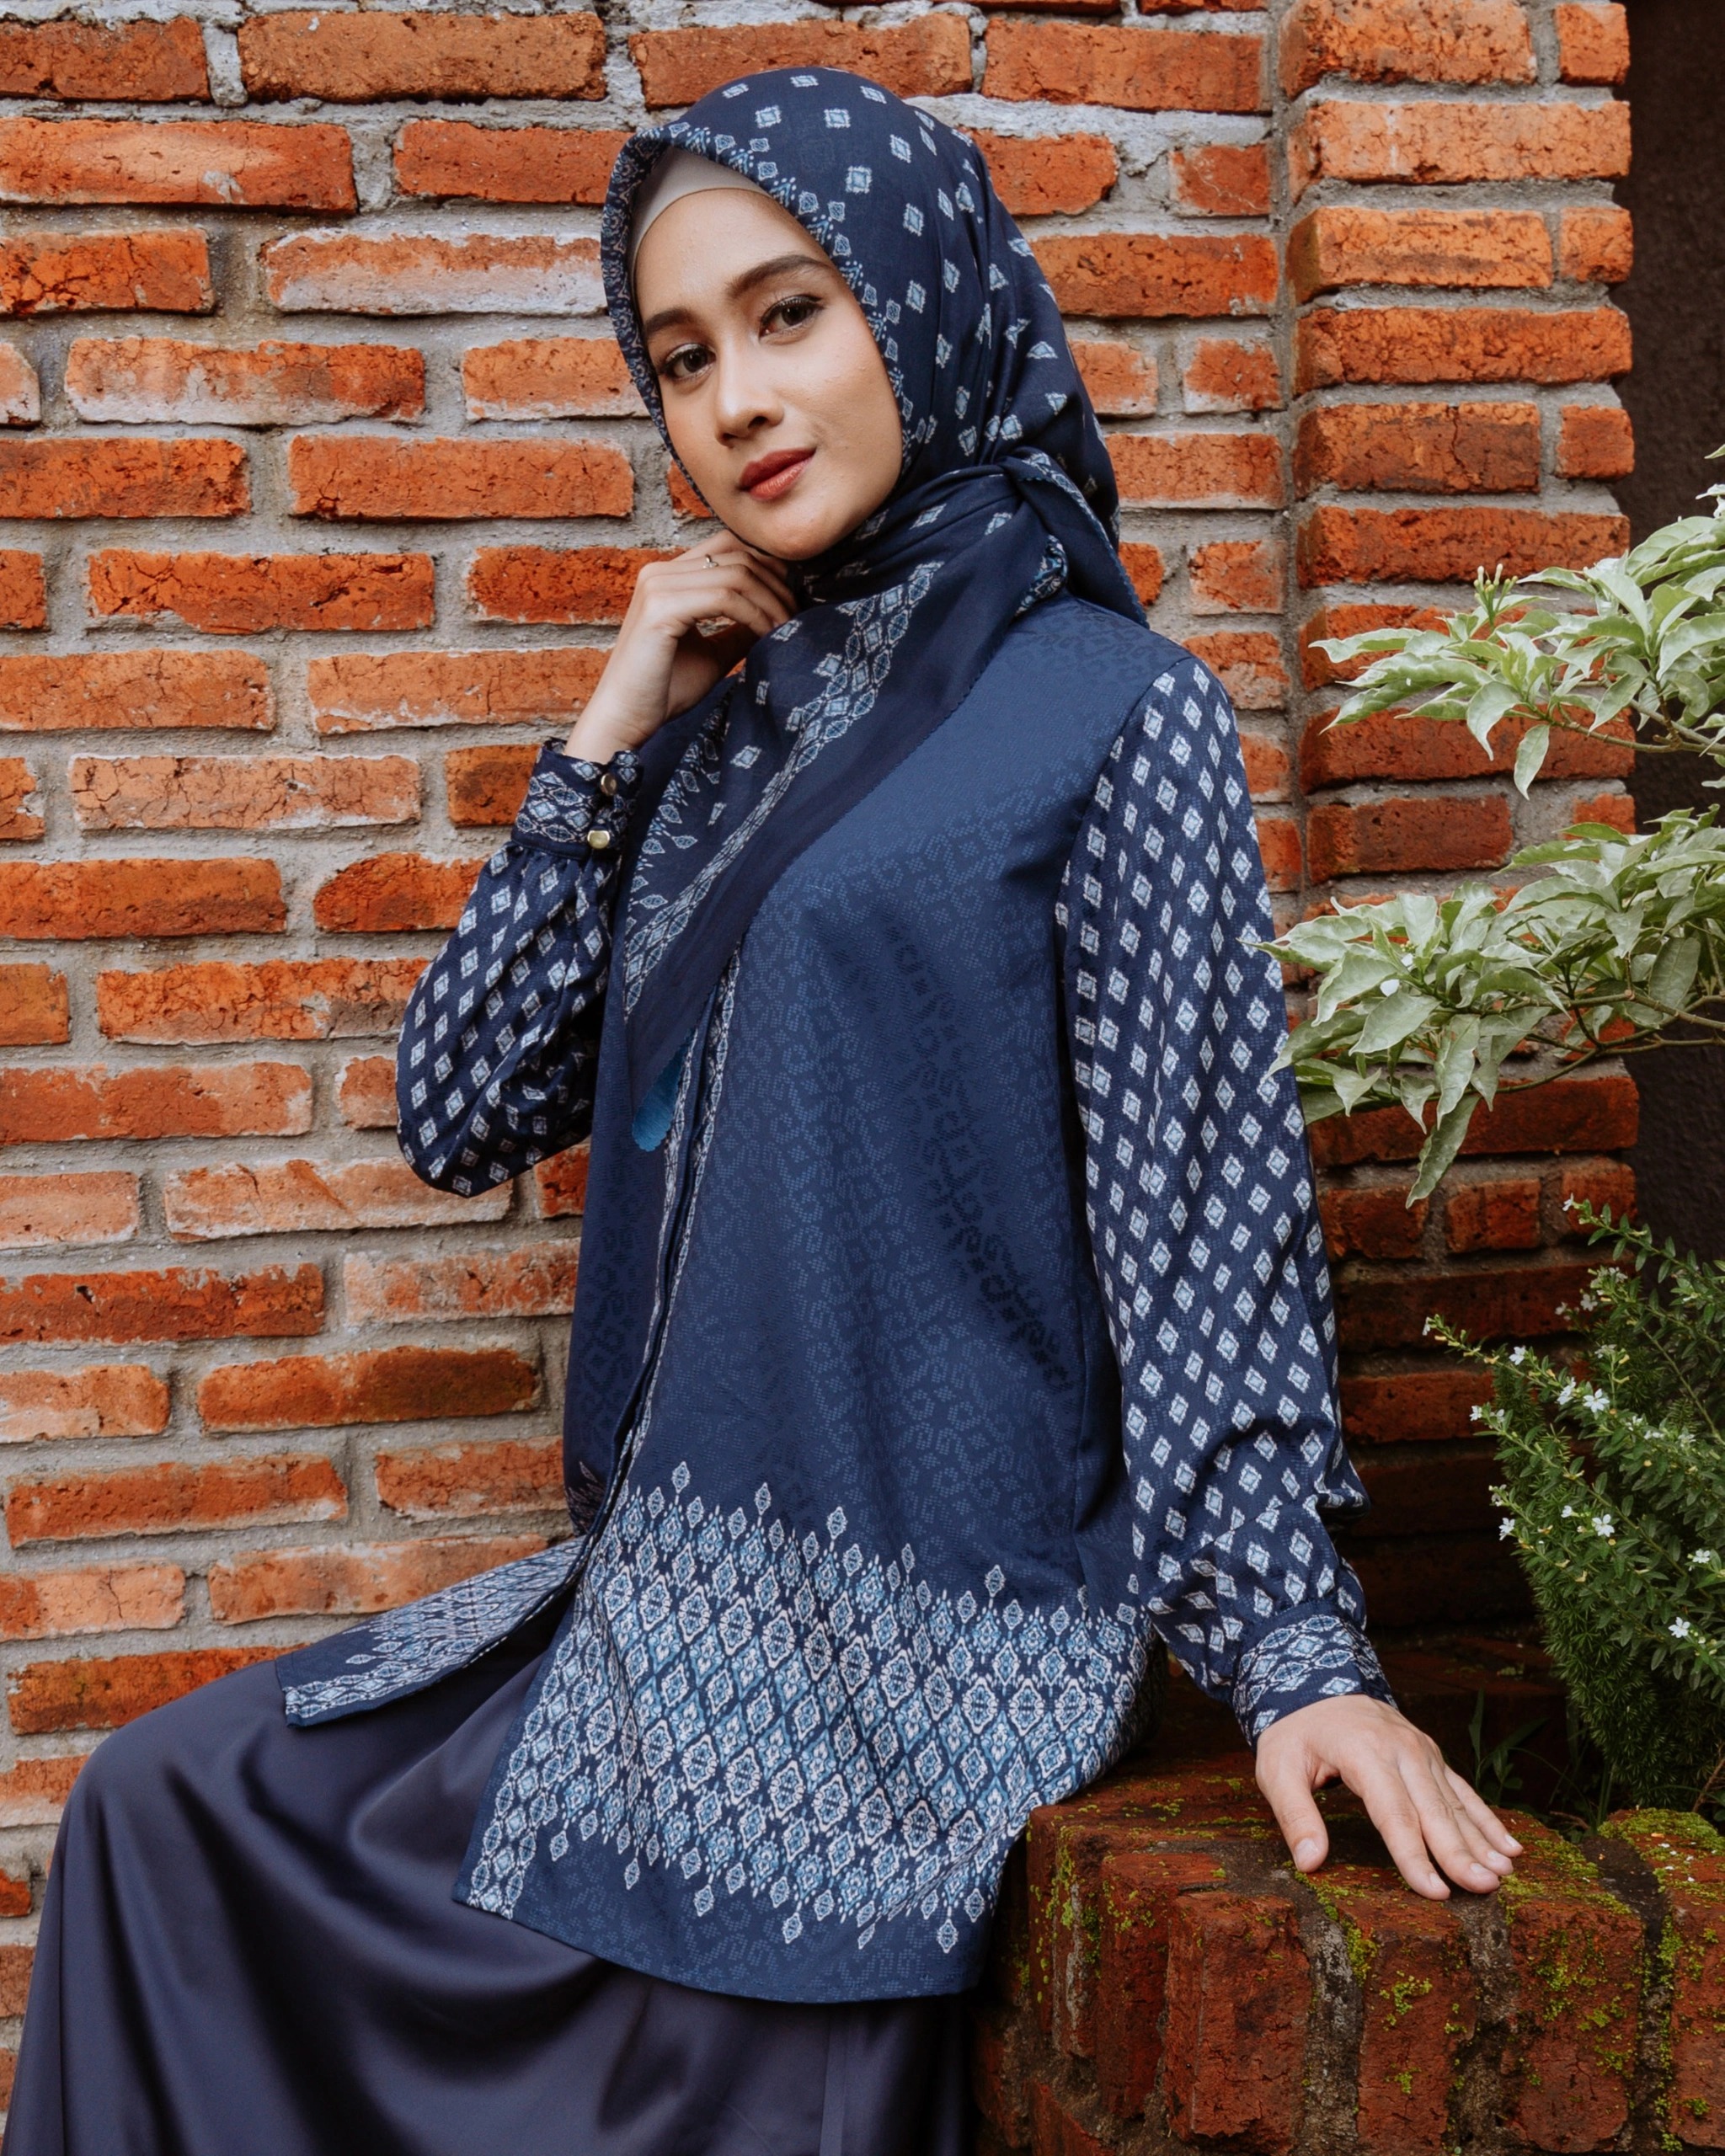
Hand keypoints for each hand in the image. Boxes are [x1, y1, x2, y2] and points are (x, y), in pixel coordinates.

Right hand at [568, 535, 795, 764]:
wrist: (626, 720)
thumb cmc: (664, 691)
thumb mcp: (712, 653)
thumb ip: (739, 629)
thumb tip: (778, 613)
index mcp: (668, 576)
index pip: (729, 546)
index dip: (767, 567)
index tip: (791, 601)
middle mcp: (659, 572)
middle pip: (737, 554)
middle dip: (776, 584)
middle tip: (796, 616)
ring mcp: (658, 586)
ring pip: (736, 574)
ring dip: (770, 602)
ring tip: (786, 630)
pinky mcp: (660, 608)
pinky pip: (724, 598)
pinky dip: (754, 615)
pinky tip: (768, 635)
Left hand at [1255, 1693, 1522, 1899]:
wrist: (1316, 1684)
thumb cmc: (1296, 1733)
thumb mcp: (1277, 1768)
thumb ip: (1295, 1815)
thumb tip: (1309, 1862)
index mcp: (1363, 1752)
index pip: (1393, 1813)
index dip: (1414, 1855)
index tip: (1434, 1892)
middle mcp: (1400, 1748)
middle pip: (1433, 1809)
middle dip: (1460, 1852)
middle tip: (1484, 1889)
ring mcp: (1420, 1749)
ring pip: (1454, 1802)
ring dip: (1481, 1839)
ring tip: (1503, 1874)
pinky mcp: (1429, 1755)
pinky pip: (1462, 1790)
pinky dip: (1486, 1819)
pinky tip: (1509, 1846)